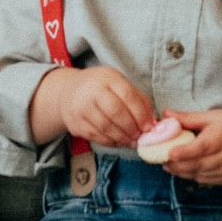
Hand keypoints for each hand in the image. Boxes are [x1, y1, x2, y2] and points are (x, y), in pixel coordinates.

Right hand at [30, 65, 154, 148]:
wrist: (68, 92)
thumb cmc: (102, 89)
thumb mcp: (119, 85)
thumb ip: (138, 101)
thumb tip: (153, 123)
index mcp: (107, 78)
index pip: (128, 96)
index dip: (140, 114)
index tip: (149, 127)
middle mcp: (92, 90)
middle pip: (116, 112)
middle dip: (132, 128)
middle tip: (140, 137)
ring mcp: (81, 107)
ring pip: (106, 127)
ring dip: (123, 138)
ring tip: (132, 141)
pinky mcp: (75, 123)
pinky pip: (96, 136)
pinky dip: (111, 142)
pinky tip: (119, 142)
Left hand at [161, 110, 221, 187]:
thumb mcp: (212, 116)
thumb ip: (188, 118)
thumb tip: (165, 114)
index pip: (202, 147)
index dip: (185, 152)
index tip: (169, 153)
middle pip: (197, 164)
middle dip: (176, 163)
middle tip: (159, 157)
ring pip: (197, 174)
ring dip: (180, 170)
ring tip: (167, 163)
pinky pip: (203, 180)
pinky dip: (190, 175)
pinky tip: (182, 167)